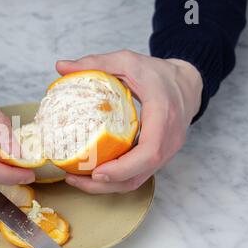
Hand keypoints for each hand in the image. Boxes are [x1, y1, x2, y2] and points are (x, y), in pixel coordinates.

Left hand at [56, 50, 202, 193]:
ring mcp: (165, 152)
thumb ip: (95, 63)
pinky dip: (115, 179)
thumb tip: (61, 66)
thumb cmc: (159, 74)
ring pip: (137, 180)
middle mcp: (168, 141)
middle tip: (75, 179)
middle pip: (139, 175)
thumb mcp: (127, 61)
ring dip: (108, 186)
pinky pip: (137, 174)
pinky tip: (92, 173)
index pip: (149, 152)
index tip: (97, 172)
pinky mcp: (158, 157)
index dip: (123, 168)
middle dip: (106, 184)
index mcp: (163, 116)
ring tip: (78, 180)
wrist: (187, 83)